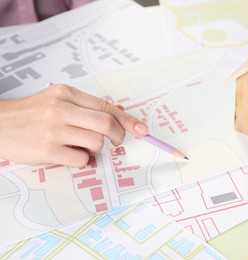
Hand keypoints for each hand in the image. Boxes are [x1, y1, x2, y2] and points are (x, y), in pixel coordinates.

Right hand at [0, 84, 147, 166]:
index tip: (141, 129)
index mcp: (66, 93)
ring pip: (96, 142)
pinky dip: (83, 160)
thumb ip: (85, 107)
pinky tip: (70, 154)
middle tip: (117, 142)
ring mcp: (54, 130)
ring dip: (96, 148)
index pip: (106, 107)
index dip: (128, 120)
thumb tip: (118, 116)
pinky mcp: (47, 150)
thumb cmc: (29, 114)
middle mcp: (61, 109)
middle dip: (119, 136)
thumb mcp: (56, 100)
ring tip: (80, 145)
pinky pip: (82, 159)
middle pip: (106, 124)